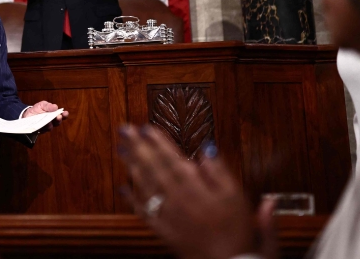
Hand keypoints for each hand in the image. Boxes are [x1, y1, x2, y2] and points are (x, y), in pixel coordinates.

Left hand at [24, 101, 68, 133]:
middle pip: (57, 122)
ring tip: (49, 122)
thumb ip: (48, 106)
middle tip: (58, 117)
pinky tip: (42, 125)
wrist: (26, 114)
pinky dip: (42, 128)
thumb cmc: (36, 109)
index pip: (61, 115)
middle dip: (58, 120)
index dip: (64, 115)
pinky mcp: (39, 131)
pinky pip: (42, 130)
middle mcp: (51, 122)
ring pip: (50, 127)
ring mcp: (45, 127)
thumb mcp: (42, 105)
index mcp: (53, 115)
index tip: (65, 113)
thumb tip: (55, 106)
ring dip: (50, 124)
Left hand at [117, 125, 268, 258]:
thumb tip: (208, 148)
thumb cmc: (238, 232)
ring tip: (121, 149)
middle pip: (154, 168)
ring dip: (131, 166)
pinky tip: (122, 188)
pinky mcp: (164, 231)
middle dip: (138, 147)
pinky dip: (131, 200)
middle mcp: (178, 199)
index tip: (146, 127)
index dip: (158, 142)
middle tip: (125, 130)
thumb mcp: (238, 197)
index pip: (172, 158)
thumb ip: (220, 172)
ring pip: (145, 186)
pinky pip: (144, 212)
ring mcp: (169, 215)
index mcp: (196, 188)